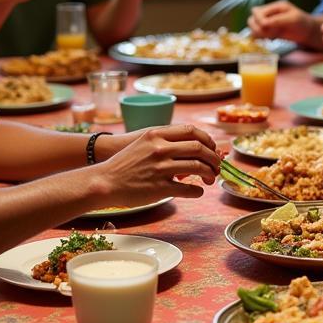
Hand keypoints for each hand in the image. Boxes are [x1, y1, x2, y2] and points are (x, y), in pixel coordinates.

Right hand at [100, 124, 219, 204]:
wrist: (105, 181)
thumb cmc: (125, 163)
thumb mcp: (144, 142)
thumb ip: (166, 140)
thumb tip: (193, 146)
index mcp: (157, 135)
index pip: (192, 131)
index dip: (208, 140)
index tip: (212, 148)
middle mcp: (160, 149)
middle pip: (199, 148)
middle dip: (214, 158)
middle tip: (217, 166)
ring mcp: (161, 169)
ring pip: (198, 168)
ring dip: (210, 174)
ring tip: (210, 179)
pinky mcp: (160, 188)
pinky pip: (189, 190)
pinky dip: (198, 191)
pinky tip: (198, 191)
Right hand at [247, 0, 319, 43]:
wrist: (309, 32)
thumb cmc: (303, 23)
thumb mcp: (292, 19)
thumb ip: (278, 20)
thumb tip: (263, 23)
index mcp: (275, 6)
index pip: (257, 11)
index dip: (259, 20)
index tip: (266, 27)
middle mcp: (270, 13)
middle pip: (252, 18)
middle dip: (257, 28)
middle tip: (268, 34)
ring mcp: (269, 22)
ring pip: (253, 27)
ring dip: (259, 33)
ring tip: (270, 38)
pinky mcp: (269, 31)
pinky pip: (258, 34)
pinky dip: (261, 38)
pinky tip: (271, 40)